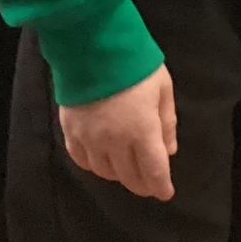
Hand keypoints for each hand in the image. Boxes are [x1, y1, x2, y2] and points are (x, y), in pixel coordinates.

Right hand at [60, 65, 176, 201]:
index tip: (165, 194)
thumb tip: (169, 151)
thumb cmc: (136, 66)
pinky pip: (82, 160)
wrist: (93, 47)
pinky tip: (102, 162)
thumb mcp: (163, 90)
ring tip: (127, 171)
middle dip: (142, 184)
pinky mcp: (71, 131)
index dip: (160, 186)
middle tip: (149, 185)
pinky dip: (94, 166)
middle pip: (129, 176)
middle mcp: (115, 141)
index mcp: (142, 131)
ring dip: (119, 175)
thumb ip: (167, 123)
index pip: (153, 170)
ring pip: (105, 171)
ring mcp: (90, 138)